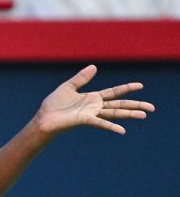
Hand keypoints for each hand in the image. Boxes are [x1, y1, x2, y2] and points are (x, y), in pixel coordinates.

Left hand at [36, 65, 154, 136]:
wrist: (44, 117)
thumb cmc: (54, 104)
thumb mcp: (68, 86)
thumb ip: (81, 78)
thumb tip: (95, 66)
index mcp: (92, 98)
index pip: (113, 92)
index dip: (126, 88)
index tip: (140, 85)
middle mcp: (94, 107)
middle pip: (119, 105)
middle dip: (135, 105)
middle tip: (152, 108)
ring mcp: (91, 114)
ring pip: (114, 113)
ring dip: (129, 114)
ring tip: (144, 115)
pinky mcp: (85, 120)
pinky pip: (100, 123)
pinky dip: (111, 126)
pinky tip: (122, 130)